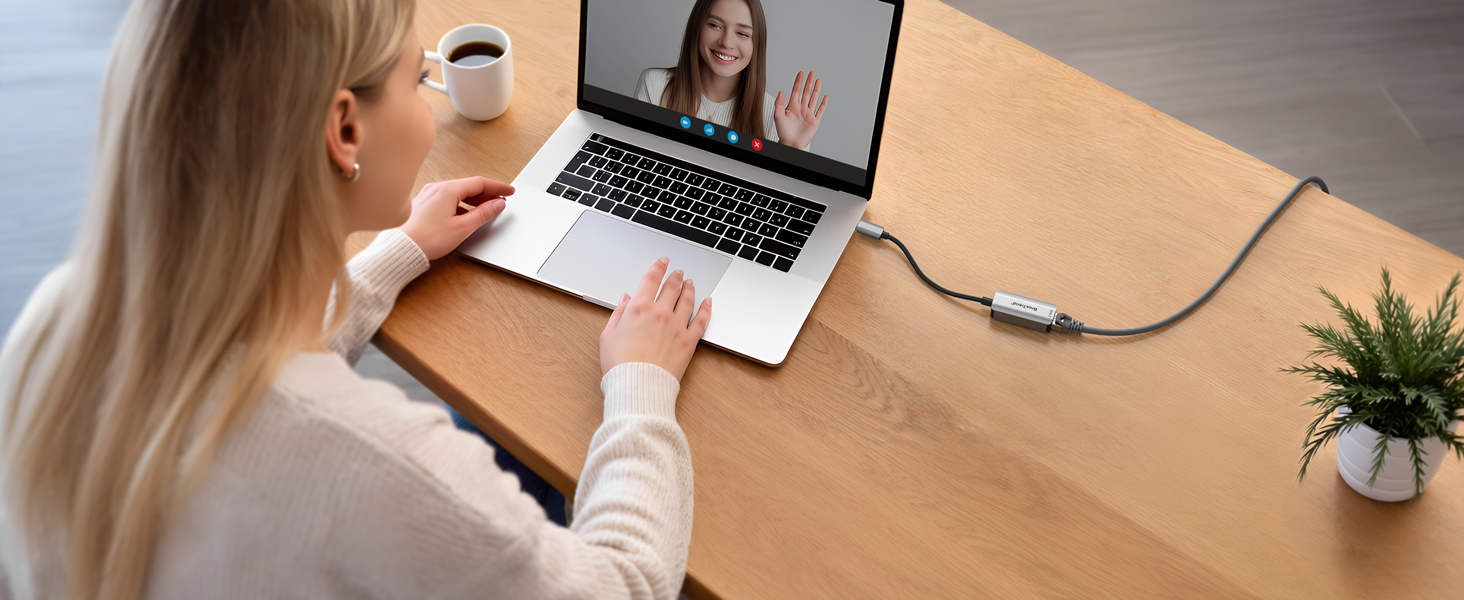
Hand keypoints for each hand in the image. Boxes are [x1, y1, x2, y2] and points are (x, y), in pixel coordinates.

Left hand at [399, 176, 514, 259]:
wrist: (401, 247)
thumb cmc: (427, 238)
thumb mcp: (462, 228)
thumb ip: (483, 214)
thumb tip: (497, 205)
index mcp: (448, 190)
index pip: (480, 182)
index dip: (498, 187)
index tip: (509, 191)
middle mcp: (437, 188)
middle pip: (469, 186)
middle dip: (488, 193)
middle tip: (501, 201)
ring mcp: (429, 195)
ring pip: (458, 192)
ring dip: (475, 199)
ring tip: (487, 209)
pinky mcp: (424, 203)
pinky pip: (448, 198)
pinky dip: (462, 203)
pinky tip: (467, 214)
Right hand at [600, 258, 712, 380]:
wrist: (638, 386)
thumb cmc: (620, 366)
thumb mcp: (608, 336)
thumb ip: (618, 314)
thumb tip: (625, 300)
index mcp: (639, 308)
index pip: (651, 279)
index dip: (658, 267)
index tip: (663, 262)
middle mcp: (660, 313)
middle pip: (672, 287)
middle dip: (675, 277)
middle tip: (678, 272)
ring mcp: (677, 326)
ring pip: (688, 300)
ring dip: (690, 288)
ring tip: (690, 283)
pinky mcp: (689, 342)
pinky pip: (702, 320)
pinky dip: (707, 308)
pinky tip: (708, 302)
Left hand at [772, 70, 827, 149]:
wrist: (791, 144)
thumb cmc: (783, 132)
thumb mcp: (778, 117)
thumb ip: (778, 104)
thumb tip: (781, 92)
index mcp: (792, 107)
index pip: (796, 91)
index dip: (798, 82)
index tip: (801, 73)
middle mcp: (801, 108)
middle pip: (806, 92)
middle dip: (809, 82)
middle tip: (811, 73)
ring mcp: (808, 114)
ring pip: (813, 99)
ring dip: (816, 90)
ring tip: (818, 80)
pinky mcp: (815, 121)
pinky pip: (820, 111)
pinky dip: (823, 104)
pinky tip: (825, 97)